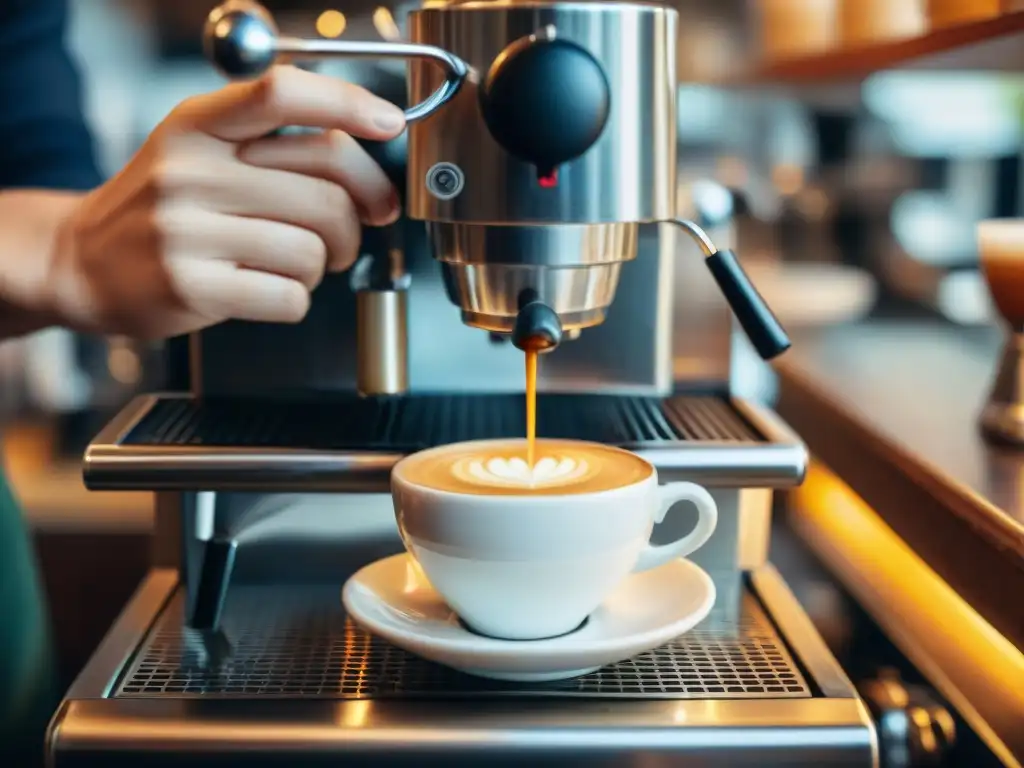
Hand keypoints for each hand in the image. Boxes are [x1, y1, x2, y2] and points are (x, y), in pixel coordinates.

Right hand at [49, 65, 405, 337]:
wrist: (84, 261)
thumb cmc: (164, 208)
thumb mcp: (203, 150)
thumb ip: (275, 145)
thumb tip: (369, 162)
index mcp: (199, 123)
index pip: (281, 93)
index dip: (348, 104)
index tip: (389, 123)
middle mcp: (190, 169)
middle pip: (325, 188)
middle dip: (357, 218)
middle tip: (349, 230)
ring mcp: (186, 230)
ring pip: (314, 248)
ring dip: (322, 264)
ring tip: (293, 260)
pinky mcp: (191, 286)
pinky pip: (291, 296)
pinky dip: (296, 298)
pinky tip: (266, 287)